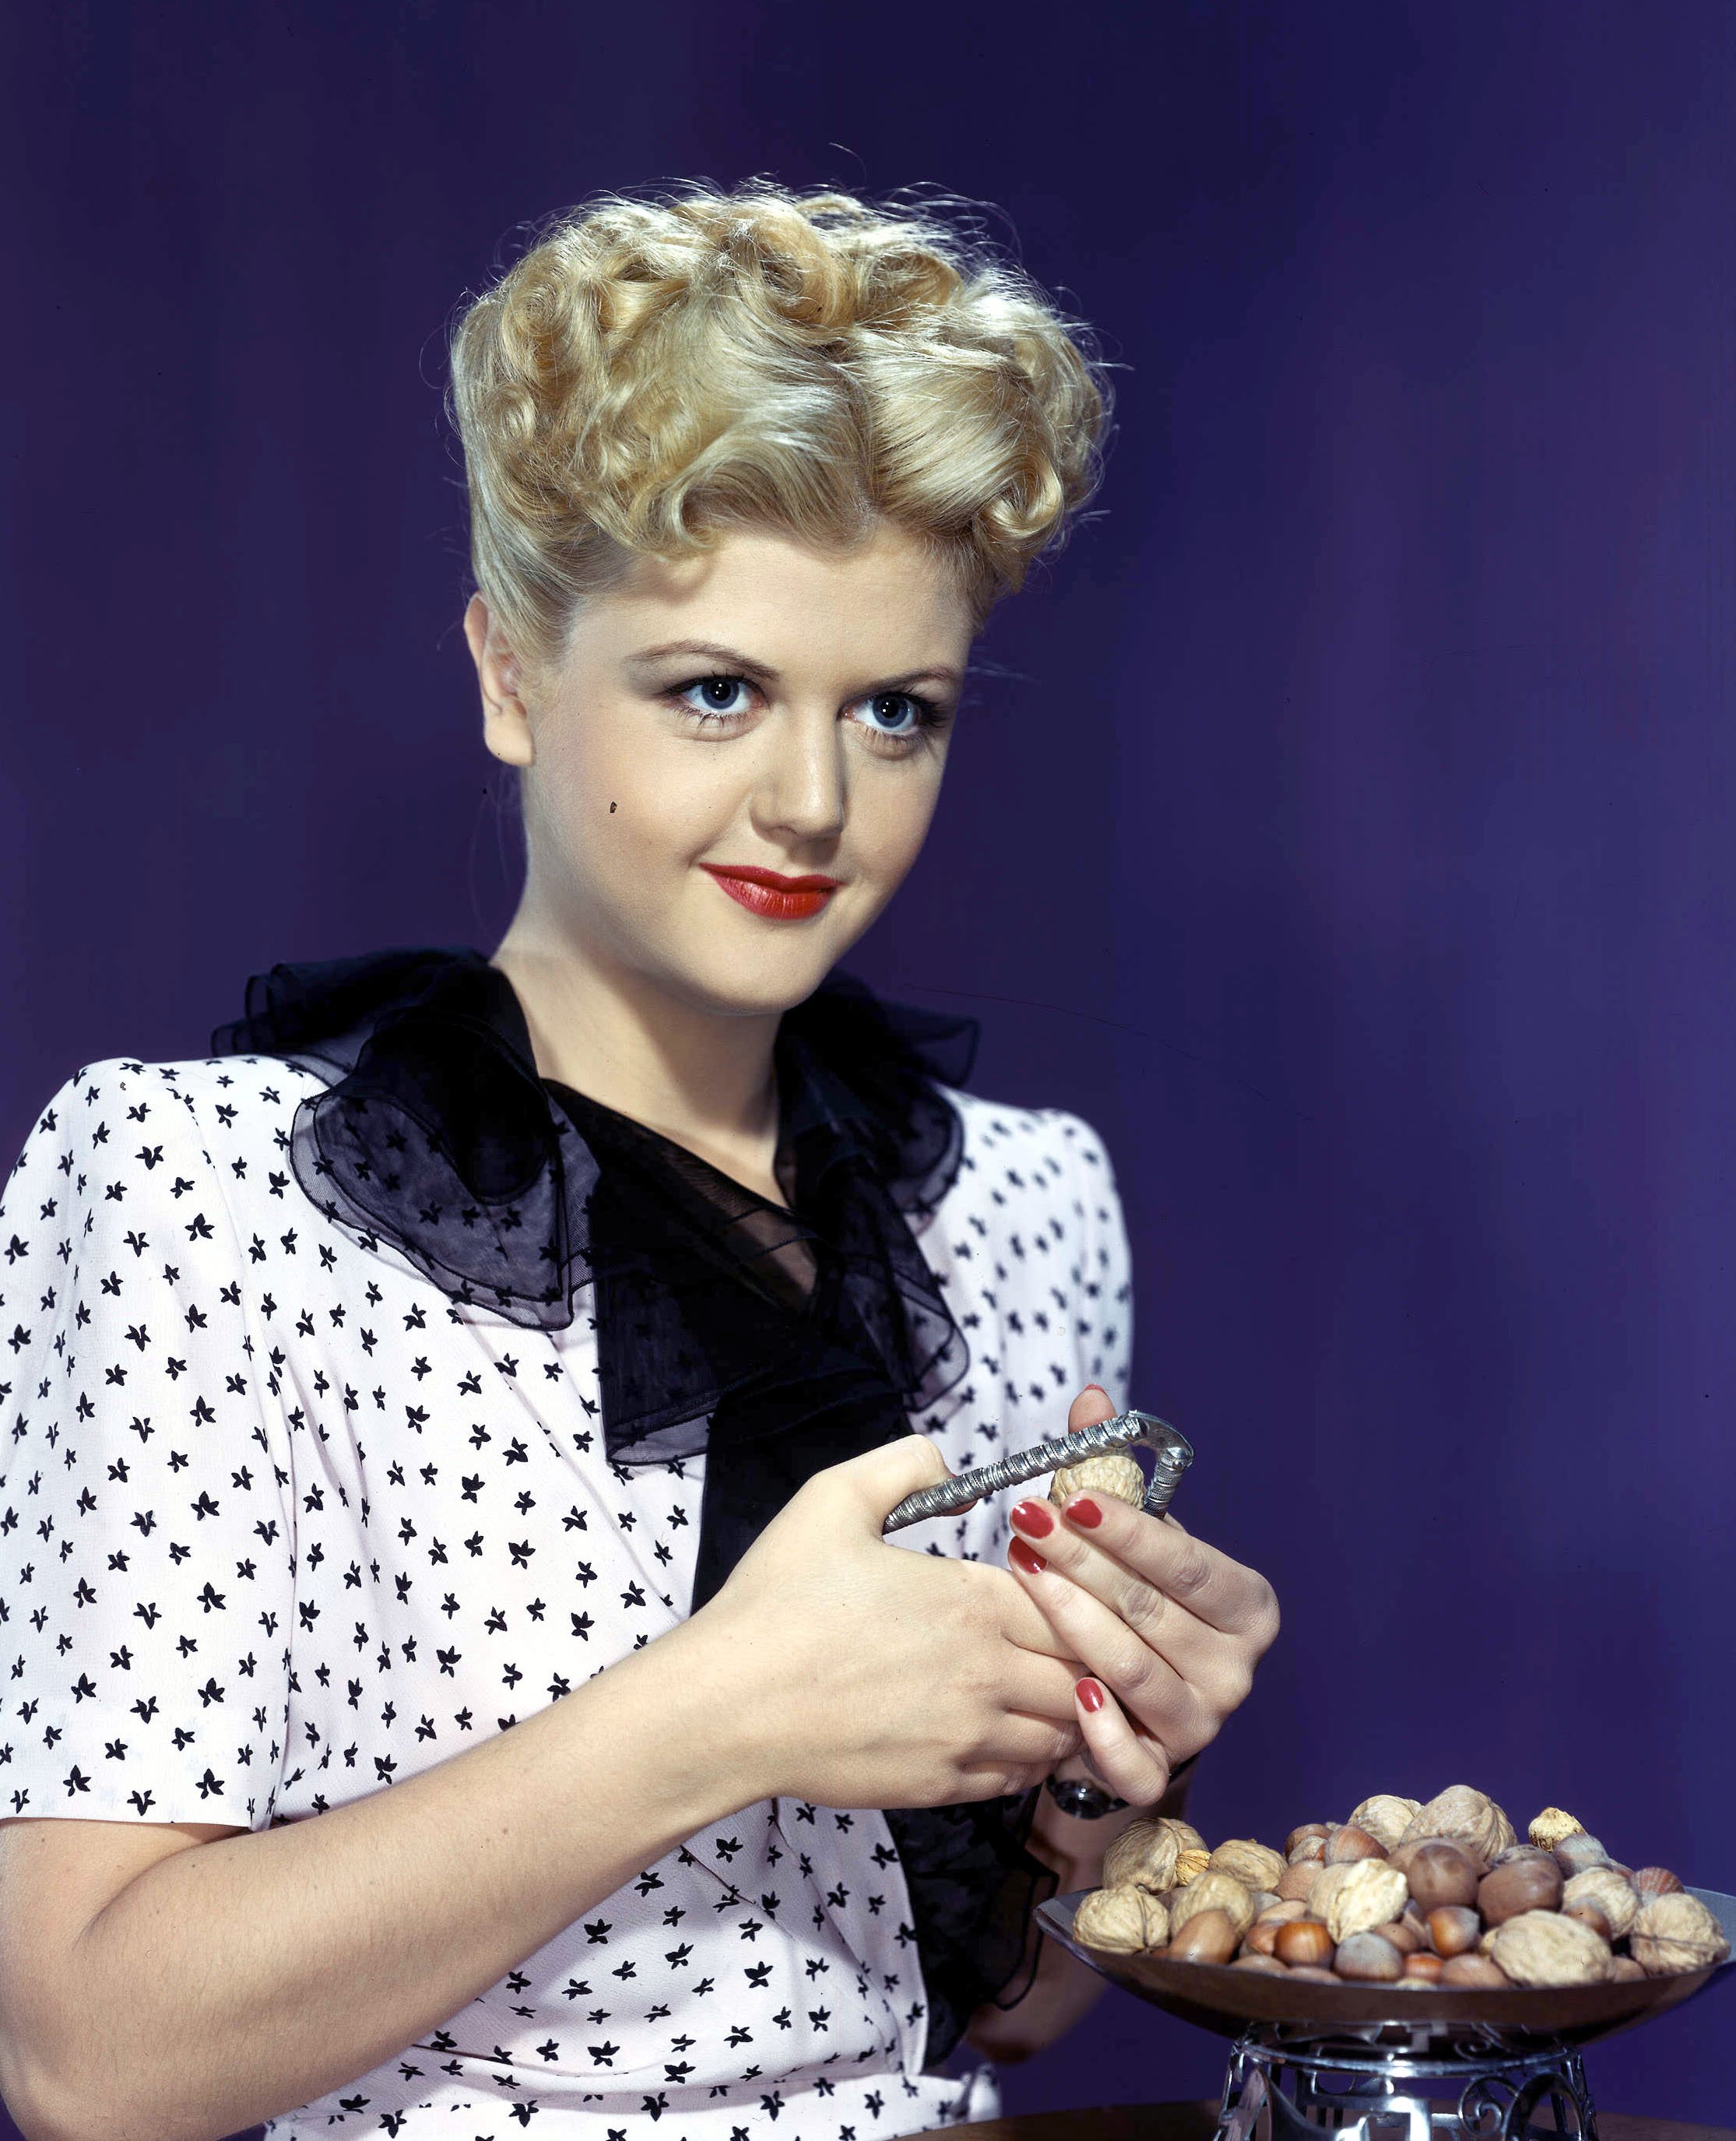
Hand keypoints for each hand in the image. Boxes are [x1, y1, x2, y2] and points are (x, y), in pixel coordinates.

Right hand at [695, 1434, 1086, 1810]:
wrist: (727, 1706)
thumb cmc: (775, 1601)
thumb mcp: (832, 1497)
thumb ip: (906, 1464)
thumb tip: (953, 1471)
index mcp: (970, 1599)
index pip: (1073, 1602)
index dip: (1075, 1593)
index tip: (1059, 1587)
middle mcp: (986, 1671)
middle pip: (1084, 1670)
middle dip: (1084, 1653)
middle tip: (1068, 1638)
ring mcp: (968, 1736)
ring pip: (1064, 1730)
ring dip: (1066, 1707)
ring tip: (1044, 1685)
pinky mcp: (942, 1786)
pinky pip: (1021, 1778)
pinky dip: (1029, 1755)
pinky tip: (1008, 1730)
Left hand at [1004, 1386, 1280, 1805]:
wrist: (1120, 1699)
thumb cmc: (1129, 1599)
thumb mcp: (1125, 1536)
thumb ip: (1109, 1468)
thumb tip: (1092, 1399)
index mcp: (1244, 1605)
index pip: (1185, 1561)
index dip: (1127, 1528)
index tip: (1070, 1497)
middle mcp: (1235, 1669)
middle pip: (1150, 1610)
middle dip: (1082, 1563)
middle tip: (1024, 1523)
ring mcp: (1202, 1725)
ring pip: (1133, 1671)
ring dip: (1072, 1621)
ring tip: (1021, 1574)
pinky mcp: (1160, 1772)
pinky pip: (1133, 1761)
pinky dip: (1100, 1728)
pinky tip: (1068, 1687)